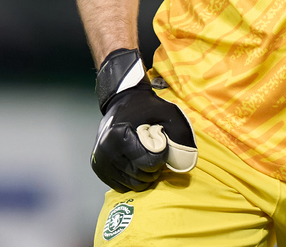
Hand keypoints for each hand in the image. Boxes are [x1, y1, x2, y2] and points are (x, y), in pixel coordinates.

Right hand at [91, 48, 196, 191]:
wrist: (123, 100)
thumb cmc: (147, 107)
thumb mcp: (169, 113)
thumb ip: (180, 136)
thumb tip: (186, 164)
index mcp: (118, 136)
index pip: (149, 163)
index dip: (161, 156)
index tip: (160, 143)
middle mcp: (105, 150)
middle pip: (139, 176)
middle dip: (153, 168)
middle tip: (155, 152)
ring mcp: (99, 161)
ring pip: (131, 184)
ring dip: (144, 175)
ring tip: (146, 157)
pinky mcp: (98, 168)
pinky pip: (121, 186)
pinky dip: (132, 178)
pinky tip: (135, 162)